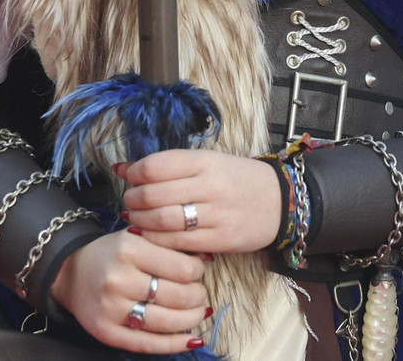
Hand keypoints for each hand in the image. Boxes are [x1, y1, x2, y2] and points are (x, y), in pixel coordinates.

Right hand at [51, 229, 208, 353]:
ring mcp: (112, 309)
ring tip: (199, 312)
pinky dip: (175, 344)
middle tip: (199, 293)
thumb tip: (209, 257)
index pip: (183, 268)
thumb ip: (170, 243)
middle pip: (179, 296)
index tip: (198, 271)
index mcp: (129, 249)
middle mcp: (119, 279)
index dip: (198, 272)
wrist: (71, 273)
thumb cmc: (112, 253)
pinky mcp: (107, 332)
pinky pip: (149, 344)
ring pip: (168, 322)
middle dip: (198, 296)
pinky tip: (192, 339)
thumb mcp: (138, 237)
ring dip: (192, 319)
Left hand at [119, 149, 280, 253]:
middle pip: (154, 194)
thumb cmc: (237, 179)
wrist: (279, 201)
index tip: (128, 176)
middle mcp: (211, 186)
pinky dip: (156, 240)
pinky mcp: (220, 239)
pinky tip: (151, 235)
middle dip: (133, 199)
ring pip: (162, 220)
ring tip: (135, 217)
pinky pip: (177, 243)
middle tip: (129, 200)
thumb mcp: (209, 162)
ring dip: (140, 220)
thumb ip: (170, 165)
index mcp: (206, 161)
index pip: (156, 166)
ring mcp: (216, 214)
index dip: (134, 172)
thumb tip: (123, 167)